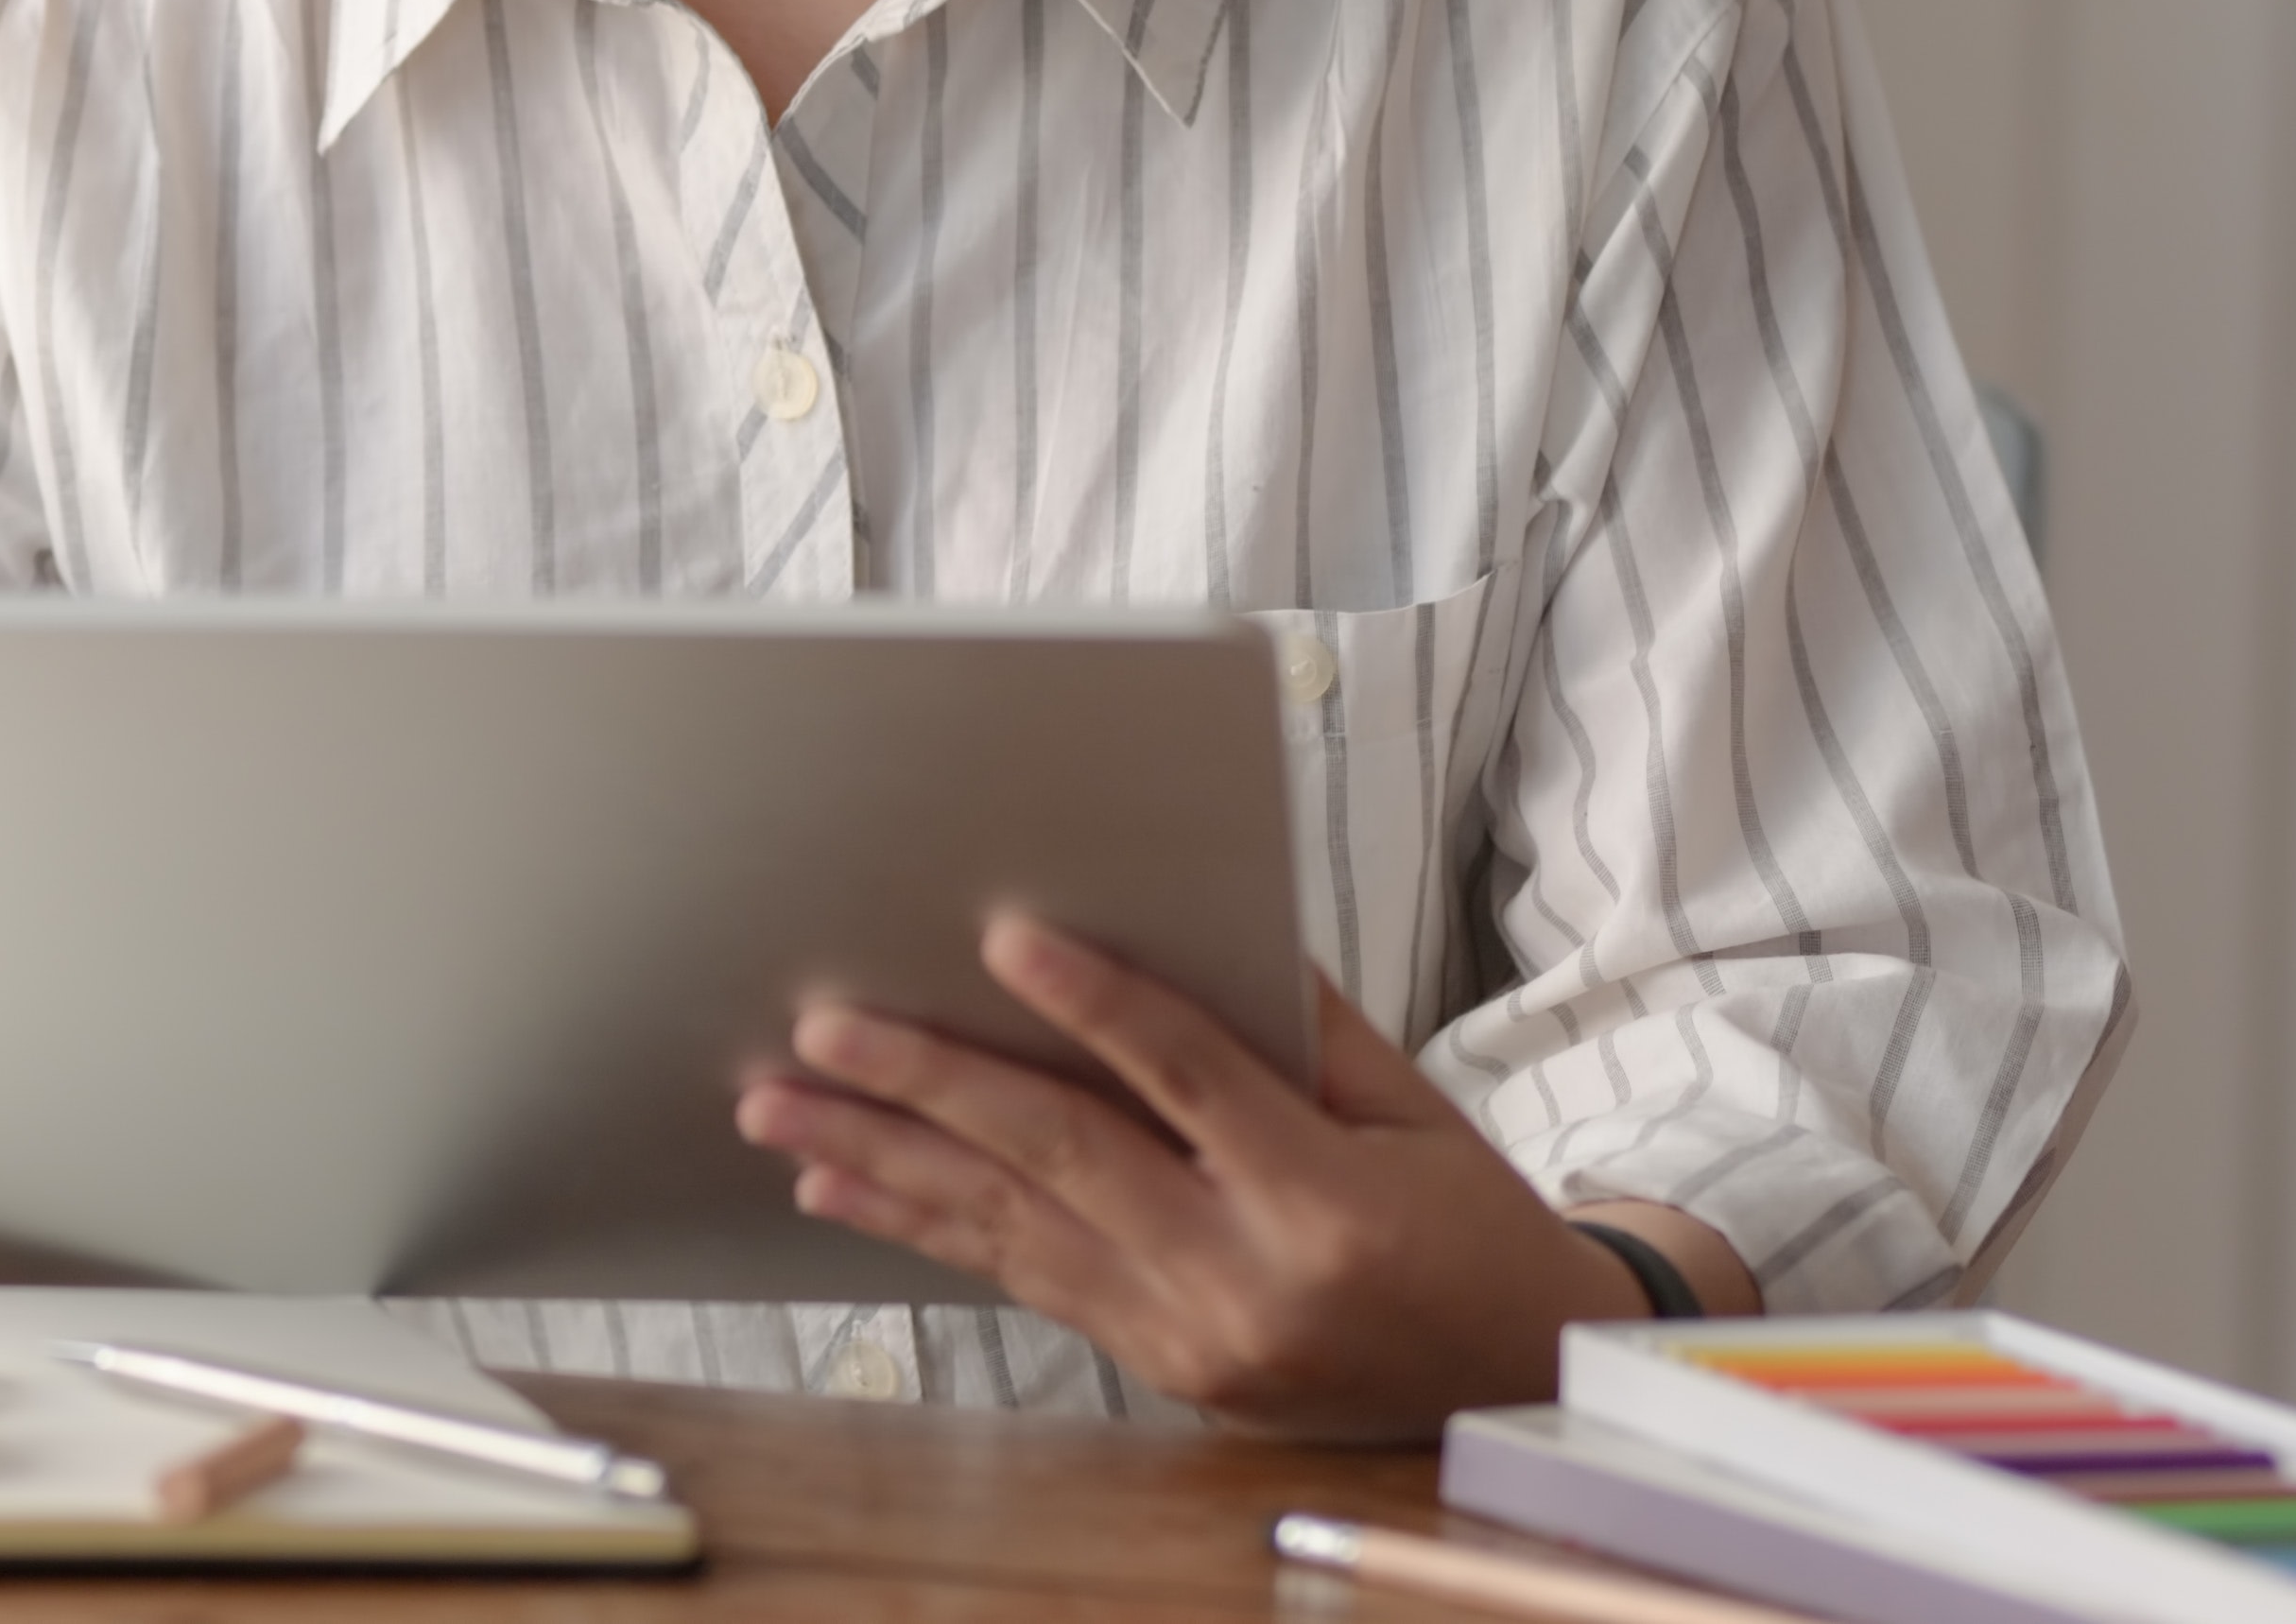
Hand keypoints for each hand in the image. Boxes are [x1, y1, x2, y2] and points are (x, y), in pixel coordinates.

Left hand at [729, 914, 1756, 1435]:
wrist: (1514, 1378)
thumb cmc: (1471, 1227)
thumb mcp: (1413, 1112)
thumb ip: (1300, 1027)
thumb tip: (1194, 918)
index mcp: (1324, 1201)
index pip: (1186, 1079)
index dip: (1092, 1002)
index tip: (1004, 938)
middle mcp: (1246, 1278)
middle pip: (1063, 1155)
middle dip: (927, 1084)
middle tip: (822, 1030)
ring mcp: (1193, 1335)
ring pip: (1011, 1227)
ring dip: (882, 1161)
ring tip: (781, 1110)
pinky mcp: (1161, 1368)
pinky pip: (1024, 1280)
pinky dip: (925, 1228)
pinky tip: (842, 1189)